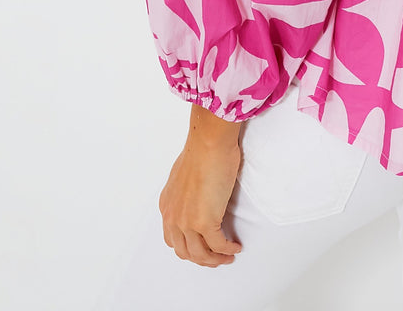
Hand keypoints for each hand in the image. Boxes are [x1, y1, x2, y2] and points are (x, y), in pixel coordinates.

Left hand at [159, 131, 243, 266]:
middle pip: (185, 252)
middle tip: (215, 258)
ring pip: (200, 255)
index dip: (188, 248)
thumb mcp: (183, 176)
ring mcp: (188, 222)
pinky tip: (235, 247)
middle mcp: (173, 217)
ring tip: (227, 256)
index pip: (173, 239)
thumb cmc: (201, 150)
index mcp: (167, 206)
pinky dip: (228, 250)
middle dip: (202, 259)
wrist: (209, 142)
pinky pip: (218, 246)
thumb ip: (186, 193)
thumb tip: (198, 197)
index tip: (201, 248)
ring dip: (215, 259)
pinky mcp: (205, 222)